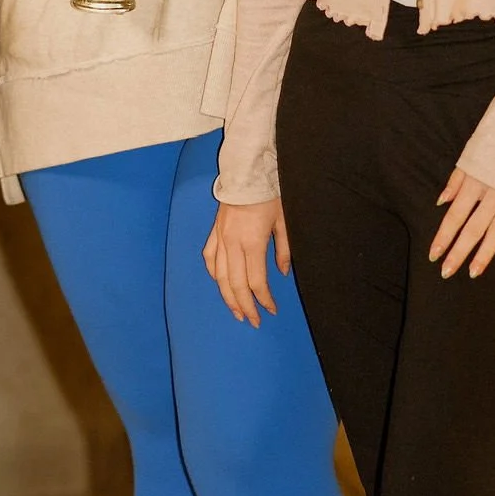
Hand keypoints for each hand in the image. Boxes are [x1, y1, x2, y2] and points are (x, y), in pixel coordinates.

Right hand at [204, 199, 290, 327]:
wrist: (248, 173)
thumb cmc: (269, 196)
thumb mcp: (283, 222)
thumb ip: (283, 250)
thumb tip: (281, 273)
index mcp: (252, 243)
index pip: (256, 282)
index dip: (264, 300)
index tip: (272, 310)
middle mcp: (233, 245)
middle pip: (236, 285)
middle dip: (245, 306)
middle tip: (253, 322)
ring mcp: (221, 239)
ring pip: (220, 277)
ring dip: (228, 297)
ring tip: (236, 312)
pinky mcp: (214, 233)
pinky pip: (210, 259)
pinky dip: (215, 275)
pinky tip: (221, 284)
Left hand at [430, 168, 494, 278]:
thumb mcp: (471, 154)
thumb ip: (456, 181)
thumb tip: (441, 202)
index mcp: (475, 182)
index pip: (455, 216)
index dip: (444, 237)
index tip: (434, 255)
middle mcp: (494, 193)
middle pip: (473, 228)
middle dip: (459, 252)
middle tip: (448, 272)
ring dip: (485, 253)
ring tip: (474, 271)